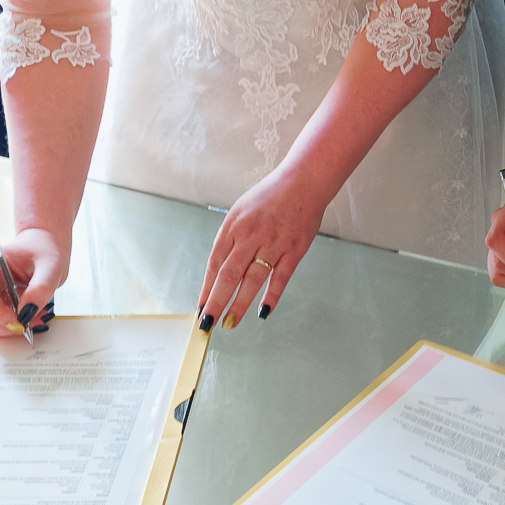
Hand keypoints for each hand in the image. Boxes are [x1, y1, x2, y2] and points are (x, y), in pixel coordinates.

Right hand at [0, 226, 65, 337]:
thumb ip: (41, 289)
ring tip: (32, 317)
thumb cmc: (43, 252)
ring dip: (7, 326)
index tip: (22, 322)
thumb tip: (26, 313)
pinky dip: (6, 323)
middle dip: (5, 324)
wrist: (39, 247)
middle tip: (33, 322)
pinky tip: (24, 314)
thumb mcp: (51, 268)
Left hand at [196, 166, 329, 329]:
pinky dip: (271, 296)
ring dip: (239, 304)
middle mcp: (251, 235)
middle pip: (229, 275)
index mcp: (234, 225)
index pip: (215, 263)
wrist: (304, 181)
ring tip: (230, 323)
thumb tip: (220, 268)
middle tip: (208, 323)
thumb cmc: (271, 196)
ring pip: (252, 280)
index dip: (206, 287)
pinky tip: (263, 312)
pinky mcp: (294, 249)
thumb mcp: (241, 210)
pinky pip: (280, 277)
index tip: (201, 307)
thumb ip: (231, 237)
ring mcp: (273, 243)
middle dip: (216, 302)